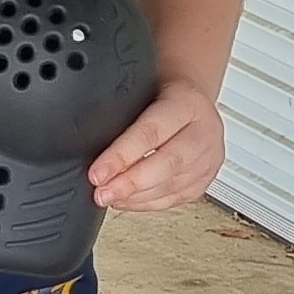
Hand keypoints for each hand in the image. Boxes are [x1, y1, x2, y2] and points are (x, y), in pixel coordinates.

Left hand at [90, 76, 225, 211]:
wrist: (189, 99)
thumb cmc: (161, 93)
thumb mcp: (141, 91)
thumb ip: (120, 113)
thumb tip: (83, 141)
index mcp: (187, 102)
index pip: (151, 132)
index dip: (121, 156)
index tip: (97, 172)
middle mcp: (204, 130)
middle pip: (168, 163)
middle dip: (130, 183)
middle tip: (102, 192)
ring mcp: (209, 156)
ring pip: (174, 184)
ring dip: (137, 196)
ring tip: (109, 197)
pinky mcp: (206, 177)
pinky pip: (177, 197)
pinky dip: (148, 203)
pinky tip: (127, 201)